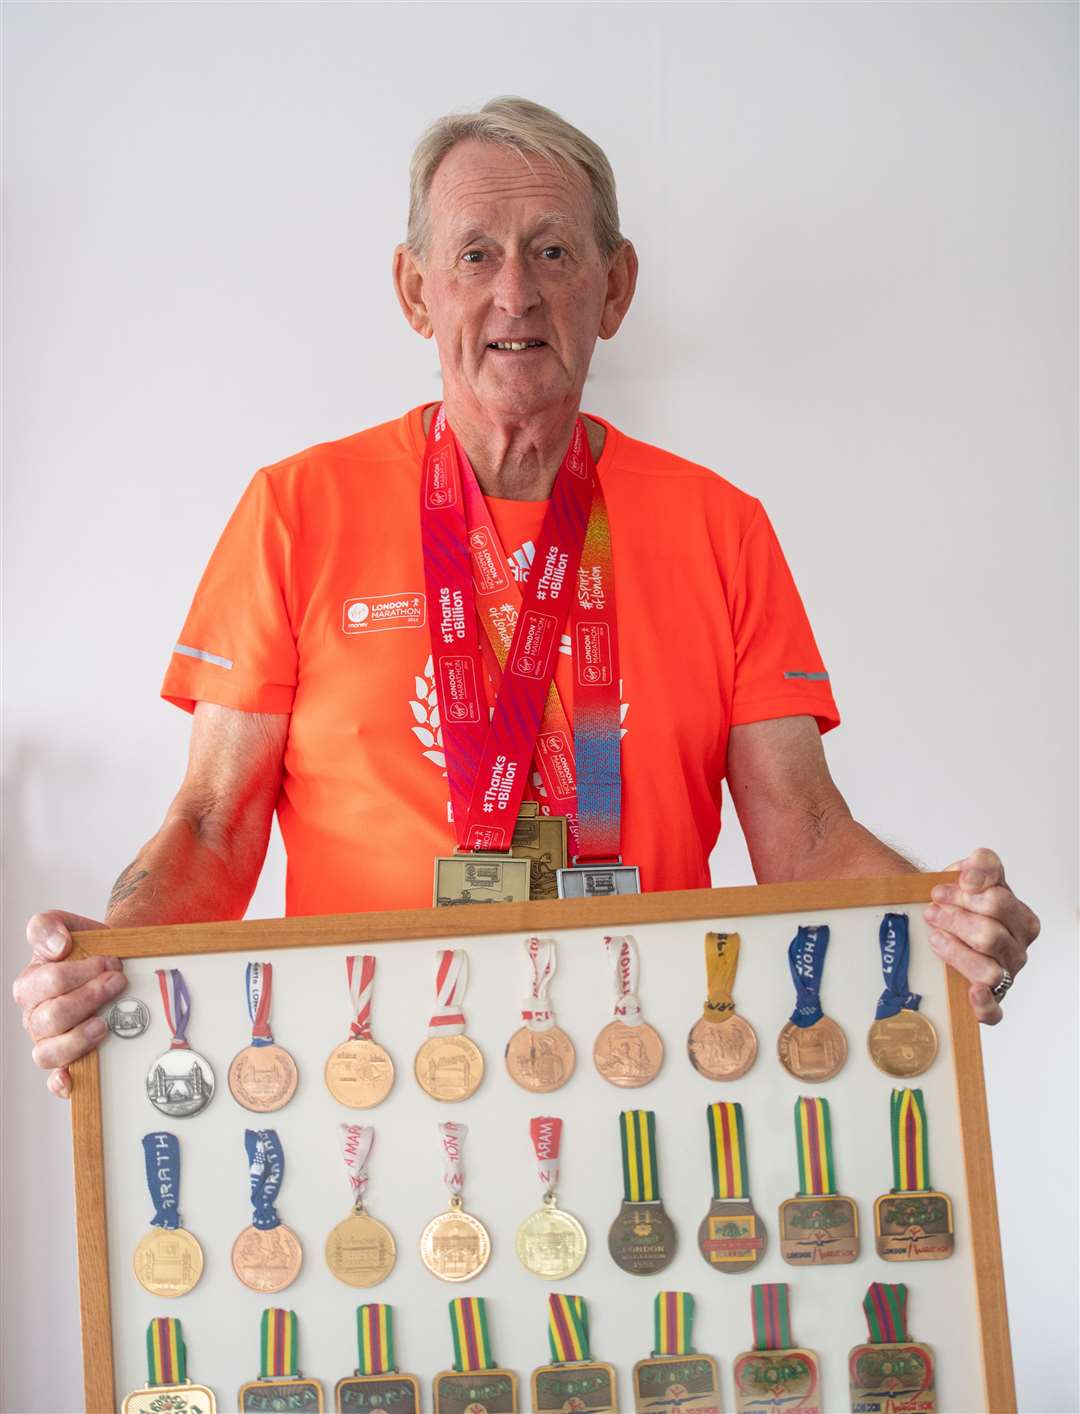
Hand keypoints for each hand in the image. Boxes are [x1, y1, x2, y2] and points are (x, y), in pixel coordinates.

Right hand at [12, 910, 125, 1096]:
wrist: (113, 965)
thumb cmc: (89, 950)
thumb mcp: (69, 926)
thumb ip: (48, 926)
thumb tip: (56, 946)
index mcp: (31, 984)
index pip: (48, 982)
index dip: (82, 972)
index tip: (111, 962)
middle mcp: (34, 1016)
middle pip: (52, 1016)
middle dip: (90, 998)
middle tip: (118, 982)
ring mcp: (47, 1040)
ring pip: (48, 1051)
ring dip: (79, 1038)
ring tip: (105, 1023)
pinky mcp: (65, 1061)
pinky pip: (54, 1079)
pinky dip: (61, 1082)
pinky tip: (72, 1079)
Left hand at [923, 848, 1038, 1024]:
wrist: (941, 925)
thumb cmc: (958, 904)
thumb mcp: (968, 875)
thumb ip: (979, 864)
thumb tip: (970, 876)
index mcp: (1018, 915)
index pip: (998, 900)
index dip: (964, 895)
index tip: (937, 891)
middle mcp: (1017, 946)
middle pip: (991, 934)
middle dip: (955, 920)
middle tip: (931, 913)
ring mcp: (1006, 974)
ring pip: (989, 969)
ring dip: (957, 953)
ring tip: (935, 939)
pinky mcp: (991, 1001)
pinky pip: (995, 1011)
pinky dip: (984, 1004)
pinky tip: (972, 992)